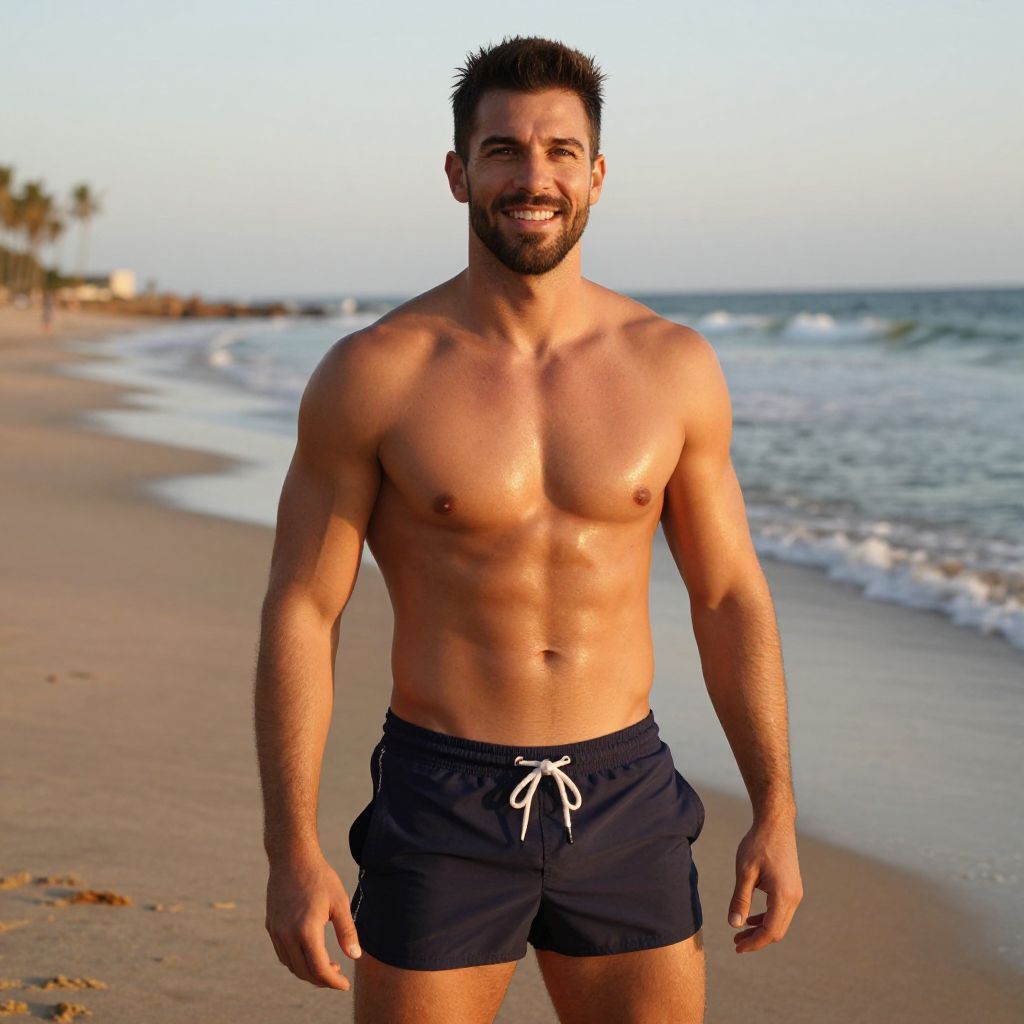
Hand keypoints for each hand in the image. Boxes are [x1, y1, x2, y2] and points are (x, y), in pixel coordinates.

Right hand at [265, 849, 361, 988]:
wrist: (292, 858)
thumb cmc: (320, 877)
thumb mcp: (339, 902)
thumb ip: (347, 931)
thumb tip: (354, 956)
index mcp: (306, 930)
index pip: (319, 969)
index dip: (333, 981)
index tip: (344, 985)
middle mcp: (287, 935)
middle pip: (304, 972)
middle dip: (322, 979)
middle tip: (338, 975)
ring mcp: (276, 931)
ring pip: (291, 965)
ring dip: (308, 971)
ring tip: (327, 964)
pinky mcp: (271, 926)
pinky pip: (282, 953)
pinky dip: (296, 961)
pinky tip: (309, 952)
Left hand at [728, 815, 802, 952]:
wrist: (775, 824)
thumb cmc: (758, 844)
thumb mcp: (744, 871)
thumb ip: (740, 899)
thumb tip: (734, 924)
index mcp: (783, 895)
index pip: (770, 931)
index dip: (754, 943)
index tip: (737, 947)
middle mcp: (794, 898)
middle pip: (777, 931)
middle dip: (757, 940)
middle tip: (736, 942)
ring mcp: (795, 893)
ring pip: (779, 922)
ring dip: (761, 930)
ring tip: (739, 932)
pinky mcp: (792, 888)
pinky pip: (780, 911)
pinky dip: (766, 918)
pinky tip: (750, 917)